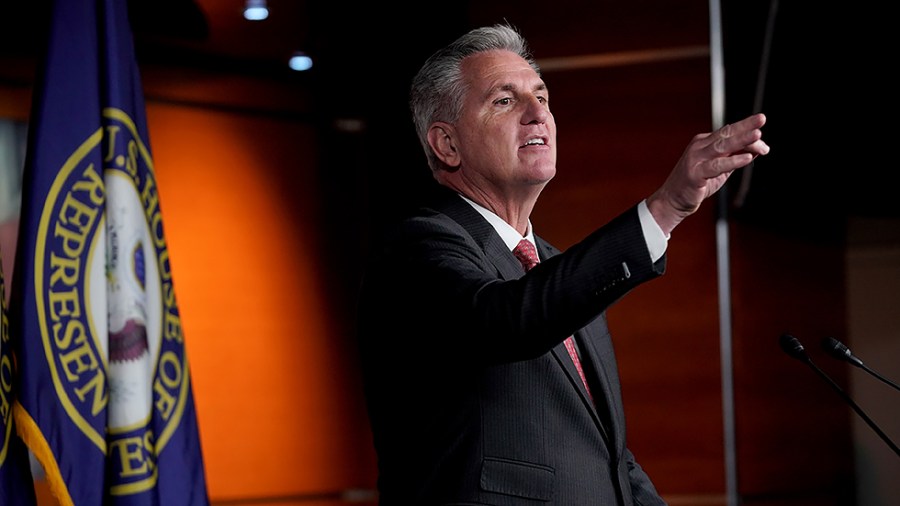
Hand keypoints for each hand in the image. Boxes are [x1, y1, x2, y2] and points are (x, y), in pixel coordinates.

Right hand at [647, 113, 768, 234]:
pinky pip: (717, 165)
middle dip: (745, 126)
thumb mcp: (719, 169)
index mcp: (704, 143)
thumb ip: (735, 157)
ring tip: (757, 135)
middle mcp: (699, 147)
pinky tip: (747, 158)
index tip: (762, 135)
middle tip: (761, 118)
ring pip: (722, 146)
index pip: (728, 132)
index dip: (746, 131)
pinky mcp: (695, 173)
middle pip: (726, 134)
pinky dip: (733, 161)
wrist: (672, 201)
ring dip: (741, 140)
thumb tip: (757, 148)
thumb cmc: (696, 184)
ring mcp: (696, 159)